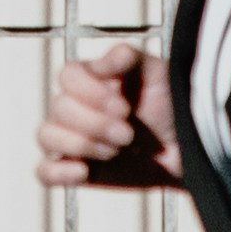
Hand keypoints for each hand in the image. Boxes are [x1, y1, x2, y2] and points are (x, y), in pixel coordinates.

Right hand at [41, 34, 178, 194]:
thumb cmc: (170, 105)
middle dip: (96, 124)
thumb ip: (128, 58)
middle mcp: (74, 106)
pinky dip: (58, 173)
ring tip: (115, 152)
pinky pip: (44, 173)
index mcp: (90, 79)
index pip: (67, 76)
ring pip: (47, 136)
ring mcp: (71, 139)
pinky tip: (84, 172)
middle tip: (128, 135)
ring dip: (81, 145)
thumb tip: (101, 63)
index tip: (125, 108)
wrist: (186, 149)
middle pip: (59, 108)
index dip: (91, 92)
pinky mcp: (74, 170)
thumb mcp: (158, 74)